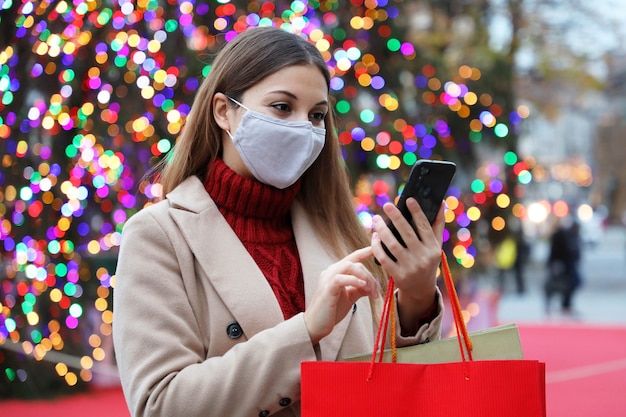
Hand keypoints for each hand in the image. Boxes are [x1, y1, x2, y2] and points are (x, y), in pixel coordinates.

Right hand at [304, 247, 378, 344]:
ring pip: (350, 266)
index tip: (377, 246)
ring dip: (364, 277)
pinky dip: (355, 280)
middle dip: (370, 276)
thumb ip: (360, 288)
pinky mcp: (327, 288)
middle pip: (355, 263)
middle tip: (376, 292)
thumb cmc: (331, 311)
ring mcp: (328, 278)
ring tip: (370, 291)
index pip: (353, 257)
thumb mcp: (350, 297)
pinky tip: (363, 287)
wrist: (316, 325)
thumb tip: (372, 284)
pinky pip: (342, 278)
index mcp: (337, 272)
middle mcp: (331, 271)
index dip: (366, 251)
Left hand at [371, 198, 443, 329]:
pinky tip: (374, 236)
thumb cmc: (427, 261)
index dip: (416, 212)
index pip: (424, 226)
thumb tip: (441, 202)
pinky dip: (377, 246)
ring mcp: (410, 267)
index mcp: (433, 248)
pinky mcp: (398, 275)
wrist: (421, 290)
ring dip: (382, 230)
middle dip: (396, 217)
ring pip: (392, 244)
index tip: (408, 199)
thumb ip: (438, 225)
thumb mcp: (436, 246)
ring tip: (376, 219)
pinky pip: (384, 257)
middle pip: (407, 233)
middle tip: (387, 205)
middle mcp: (423, 257)